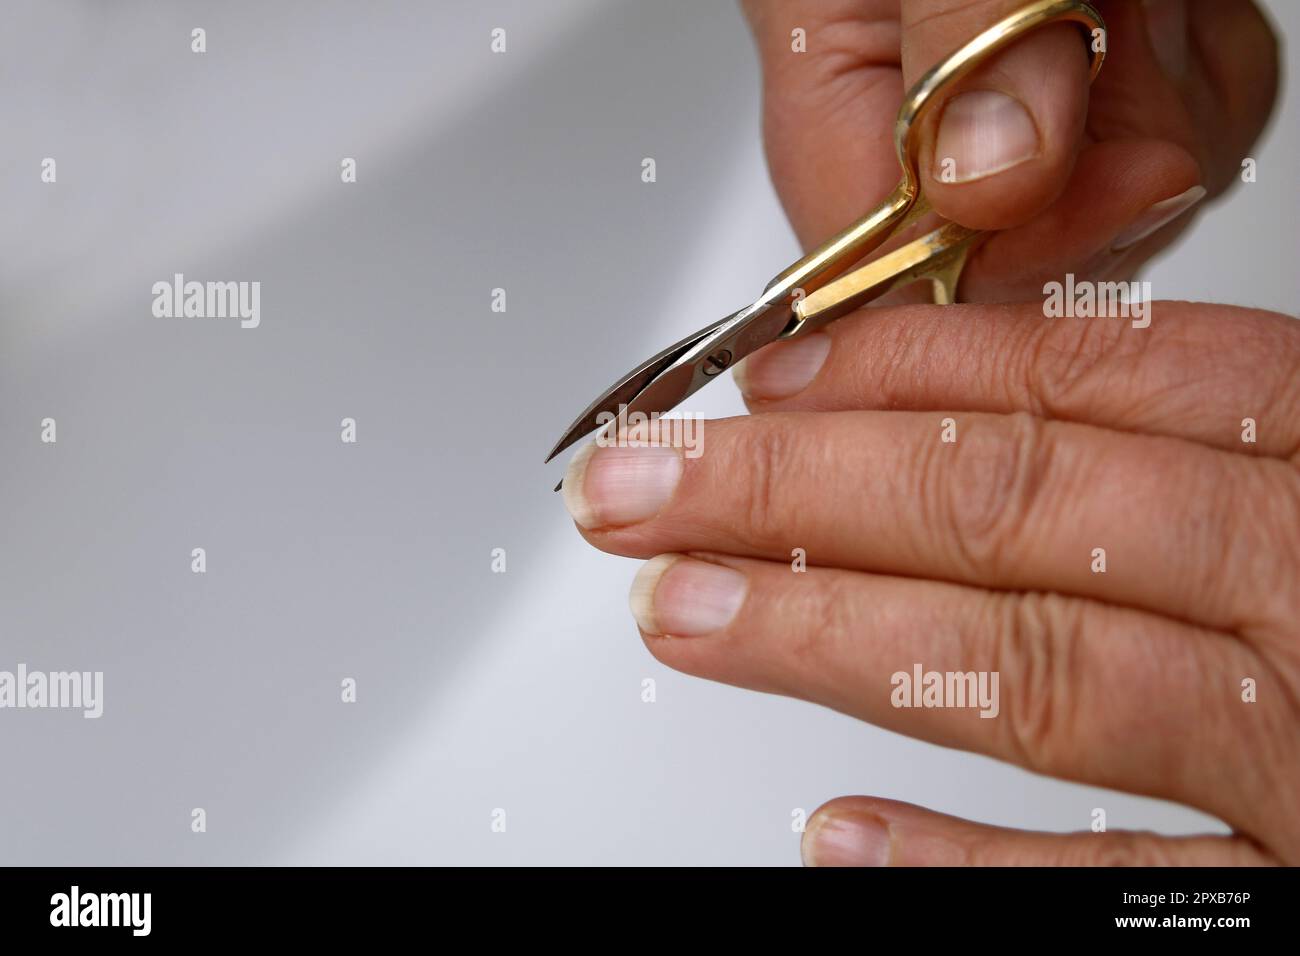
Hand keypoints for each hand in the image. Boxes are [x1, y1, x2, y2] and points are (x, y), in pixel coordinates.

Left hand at [561, 299, 1299, 864]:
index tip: (770, 370)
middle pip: (1030, 506)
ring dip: (833, 637)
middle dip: (805, 483)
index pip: (1110, 379)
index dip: (915, 366)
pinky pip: (1126, 900)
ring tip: (683, 614)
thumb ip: (1213, 452)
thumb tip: (990, 412)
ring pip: (1046, 670)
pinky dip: (973, 867)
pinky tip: (836, 837)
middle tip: (646, 485)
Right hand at [739, 0, 1277, 298]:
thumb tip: (992, 186)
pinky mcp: (1095, 102)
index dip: (997, 260)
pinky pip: (1187, 143)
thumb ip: (965, 32)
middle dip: (1100, 154)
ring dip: (1161, 97)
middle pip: (1024, 256)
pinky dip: (1204, 74)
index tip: (1078, 170)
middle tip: (1099, 25)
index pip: (888, 280)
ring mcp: (1014, 124)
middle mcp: (919, 134)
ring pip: (1122, 205)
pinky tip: (1158, 11)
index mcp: (833, 110)